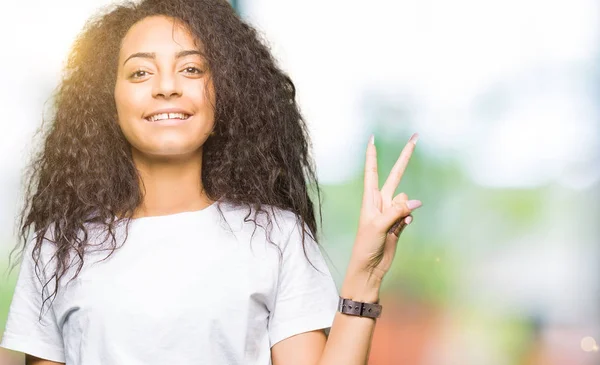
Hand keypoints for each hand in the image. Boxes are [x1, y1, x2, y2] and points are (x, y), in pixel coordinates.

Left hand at [349, 133, 421, 282]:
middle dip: (405, 157)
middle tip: (415, 137)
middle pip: (396, 175)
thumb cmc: (366, 246)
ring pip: (406, 200)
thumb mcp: (378, 226)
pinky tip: (401, 229)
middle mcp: (380, 201)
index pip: (372, 171)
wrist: (369, 267)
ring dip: (404, 211)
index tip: (372, 138)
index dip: (372, 155)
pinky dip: (408, 221)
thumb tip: (415, 202)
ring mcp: (391, 212)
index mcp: (370, 198)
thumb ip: (396, 211)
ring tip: (393, 226)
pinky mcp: (399, 223)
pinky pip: (409, 215)